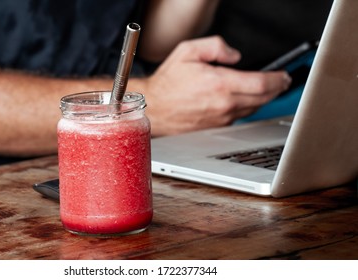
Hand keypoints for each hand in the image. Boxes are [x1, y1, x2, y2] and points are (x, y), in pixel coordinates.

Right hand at [143, 36, 291, 135]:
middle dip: (277, 89)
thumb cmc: (168, 83)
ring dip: (264, 99)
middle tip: (282, 82)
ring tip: (267, 90)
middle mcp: (224, 103)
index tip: (284, 76)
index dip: (278, 79)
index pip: (262, 83)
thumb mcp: (187, 51)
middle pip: (263, 98)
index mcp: (219, 83)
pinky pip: (240, 117)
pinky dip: (248, 107)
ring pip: (253, 109)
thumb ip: (215, 46)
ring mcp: (222, 118)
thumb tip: (235, 55)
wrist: (155, 108)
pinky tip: (247, 100)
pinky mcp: (217, 126)